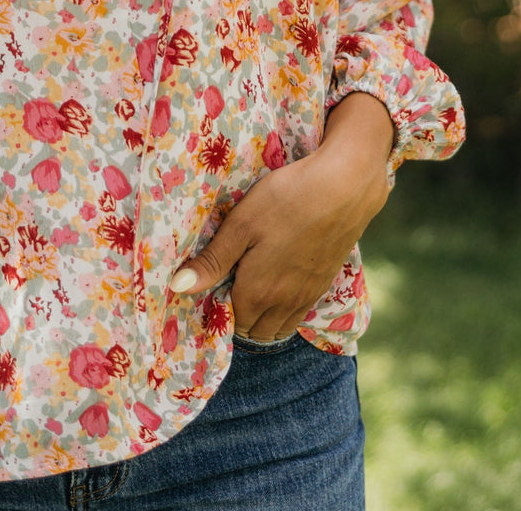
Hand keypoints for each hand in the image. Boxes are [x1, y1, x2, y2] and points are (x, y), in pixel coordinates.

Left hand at [168, 93, 393, 339]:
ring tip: (250, 285)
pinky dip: (283, 310)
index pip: (230, 322)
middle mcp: (282, 304)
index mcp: (256, 293)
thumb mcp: (240, 225)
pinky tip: (278, 280)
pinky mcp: (324, 284)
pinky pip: (297, 314)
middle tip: (227, 284)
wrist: (344, 190)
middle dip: (238, 317)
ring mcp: (306, 297)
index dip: (216, 307)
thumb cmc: (285, 201)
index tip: (210, 285)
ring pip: (278, 328)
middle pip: (253, 330)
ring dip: (261, 318)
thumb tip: (177, 288)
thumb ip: (212, 261)